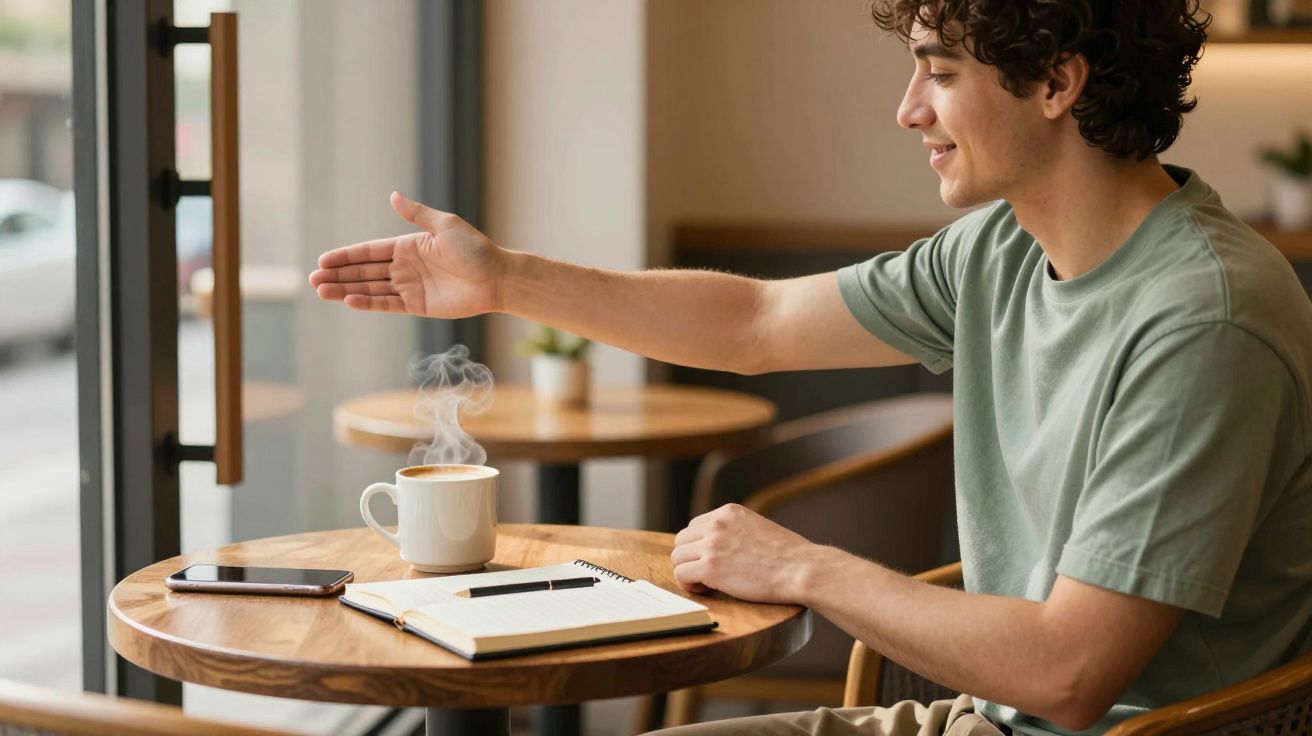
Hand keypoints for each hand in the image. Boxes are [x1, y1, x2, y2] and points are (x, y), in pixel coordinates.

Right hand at [308, 193, 505, 317]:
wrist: (497, 278)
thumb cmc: (475, 249)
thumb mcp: (445, 225)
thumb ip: (416, 214)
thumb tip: (393, 195)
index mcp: (408, 246)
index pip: (369, 251)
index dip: (346, 256)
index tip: (323, 260)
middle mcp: (405, 267)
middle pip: (364, 271)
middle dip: (338, 275)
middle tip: (313, 279)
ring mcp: (410, 287)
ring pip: (371, 289)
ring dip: (346, 289)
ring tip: (322, 291)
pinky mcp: (418, 305)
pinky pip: (387, 304)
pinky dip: (368, 303)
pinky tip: (349, 301)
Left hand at [670, 503, 822, 603]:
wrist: (800, 569)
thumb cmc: (789, 556)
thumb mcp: (758, 528)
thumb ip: (736, 531)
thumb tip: (721, 546)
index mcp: (729, 512)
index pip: (695, 526)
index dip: (699, 546)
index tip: (710, 559)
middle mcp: (717, 524)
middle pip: (682, 540)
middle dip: (690, 558)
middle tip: (706, 574)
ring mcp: (712, 545)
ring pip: (678, 557)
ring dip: (688, 571)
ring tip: (706, 583)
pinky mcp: (710, 567)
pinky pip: (682, 574)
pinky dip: (688, 584)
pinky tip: (705, 589)